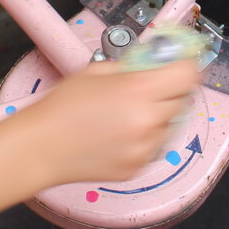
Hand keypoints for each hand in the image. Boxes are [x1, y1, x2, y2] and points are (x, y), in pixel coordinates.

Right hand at [14, 59, 199, 187]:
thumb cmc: (61, 108)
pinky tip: (118, 133)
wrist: (41, 148)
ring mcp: (145, 148)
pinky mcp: (137, 167)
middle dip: (171, 89)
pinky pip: (154, 146)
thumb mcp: (96, 71)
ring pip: (169, 125)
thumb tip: (153, 63)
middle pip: (182, 99)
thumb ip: (131, 67)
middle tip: (151, 86)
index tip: (183, 62)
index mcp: (139, 91)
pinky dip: (144, 137)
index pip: (187, 74)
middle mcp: (148, 121)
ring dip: (157, 115)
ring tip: (125, 113)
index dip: (187, 65)